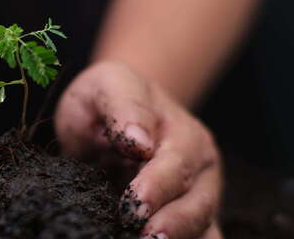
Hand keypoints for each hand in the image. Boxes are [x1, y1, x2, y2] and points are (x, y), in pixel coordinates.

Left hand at [55, 61, 221, 238]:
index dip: (157, 187)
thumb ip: (124, 107)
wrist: (106, 109)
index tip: (134, 207)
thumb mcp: (109, 85)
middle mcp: (197, 167)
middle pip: (197, 202)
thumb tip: (139, 141)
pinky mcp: (183, 217)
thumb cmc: (107, 97)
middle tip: (144, 238)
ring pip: (202, 225)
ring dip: (182, 237)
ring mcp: (195, 194)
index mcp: (183, 134)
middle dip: (173, 224)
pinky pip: (196, 235)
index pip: (176, 164)